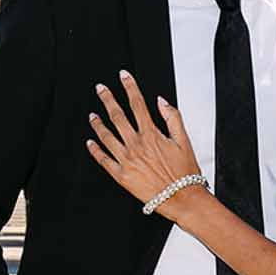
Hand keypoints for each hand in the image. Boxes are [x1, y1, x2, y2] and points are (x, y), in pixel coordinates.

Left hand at [86, 71, 204, 216]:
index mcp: (151, 134)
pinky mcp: (121, 175)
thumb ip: (172, 118)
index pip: (137, 104)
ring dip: (98, 123)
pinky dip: (95, 150)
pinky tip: (90, 142)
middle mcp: (136, 145)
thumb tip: (161, 101)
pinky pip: (103, 160)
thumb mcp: (185, 141)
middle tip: (100, 89)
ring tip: (92, 115)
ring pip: (107, 136)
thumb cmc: (185, 173)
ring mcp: (126, 160)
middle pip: (117, 116)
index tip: (123, 76)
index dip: (130, 87)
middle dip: (108, 99)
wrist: (182, 199)